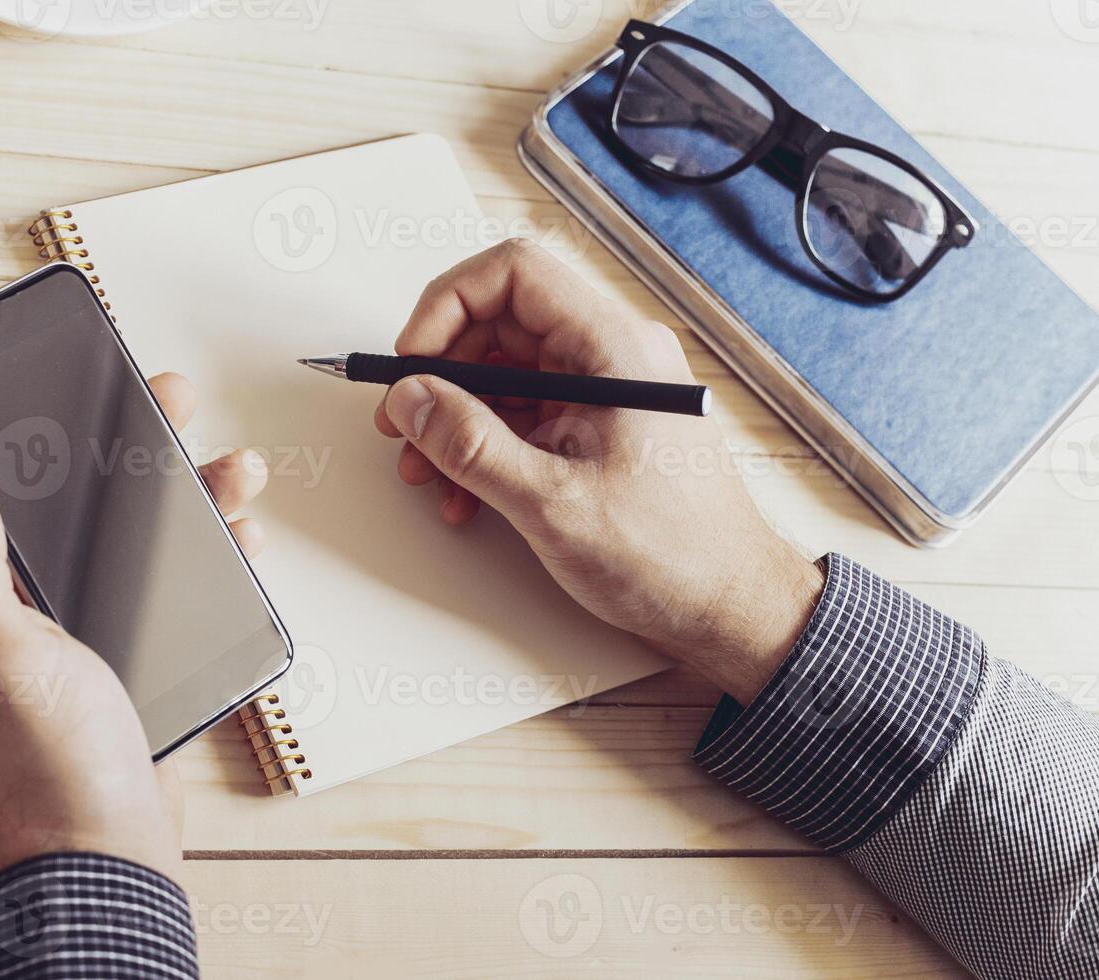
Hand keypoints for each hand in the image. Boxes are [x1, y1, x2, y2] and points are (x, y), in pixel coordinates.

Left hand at [0, 373, 266, 882]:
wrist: (104, 856)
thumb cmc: (43, 765)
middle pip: (64, 504)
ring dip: (177, 497)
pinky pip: (165, 590)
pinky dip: (202, 557)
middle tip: (161, 398)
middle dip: (113, 445)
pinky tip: (238, 536)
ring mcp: (76, 638)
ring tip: (228, 462)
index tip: (23, 382)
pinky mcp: (127, 663)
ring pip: (126, 544)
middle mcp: (16, 613)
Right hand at [375, 240, 822, 702]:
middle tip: (407, 419)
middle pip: (501, 322)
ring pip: (505, 374)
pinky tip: (466, 494)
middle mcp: (613, 357)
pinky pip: (524, 415)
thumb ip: (471, 445)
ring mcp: (606, 392)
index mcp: (616, 349)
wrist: (730, 608)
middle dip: (441, 372)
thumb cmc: (676, 555)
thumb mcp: (553, 502)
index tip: (413, 360)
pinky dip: (485, 446)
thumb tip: (413, 400)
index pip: (514, 273)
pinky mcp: (598, 428)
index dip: (448, 305)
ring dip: (456, 419)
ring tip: (429, 470)